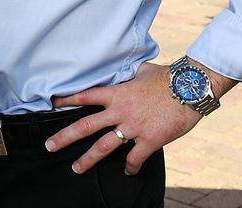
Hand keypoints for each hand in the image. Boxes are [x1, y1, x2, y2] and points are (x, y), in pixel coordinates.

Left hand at [45, 62, 201, 175]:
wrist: (192, 88)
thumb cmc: (168, 77)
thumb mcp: (142, 71)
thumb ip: (128, 75)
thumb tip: (123, 70)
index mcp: (117, 93)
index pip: (85, 96)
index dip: (67, 100)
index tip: (52, 104)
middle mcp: (120, 111)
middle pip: (85, 126)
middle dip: (64, 137)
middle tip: (49, 146)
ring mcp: (134, 127)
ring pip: (104, 146)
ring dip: (88, 159)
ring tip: (76, 168)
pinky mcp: (150, 139)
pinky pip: (135, 158)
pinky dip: (130, 166)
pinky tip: (128, 172)